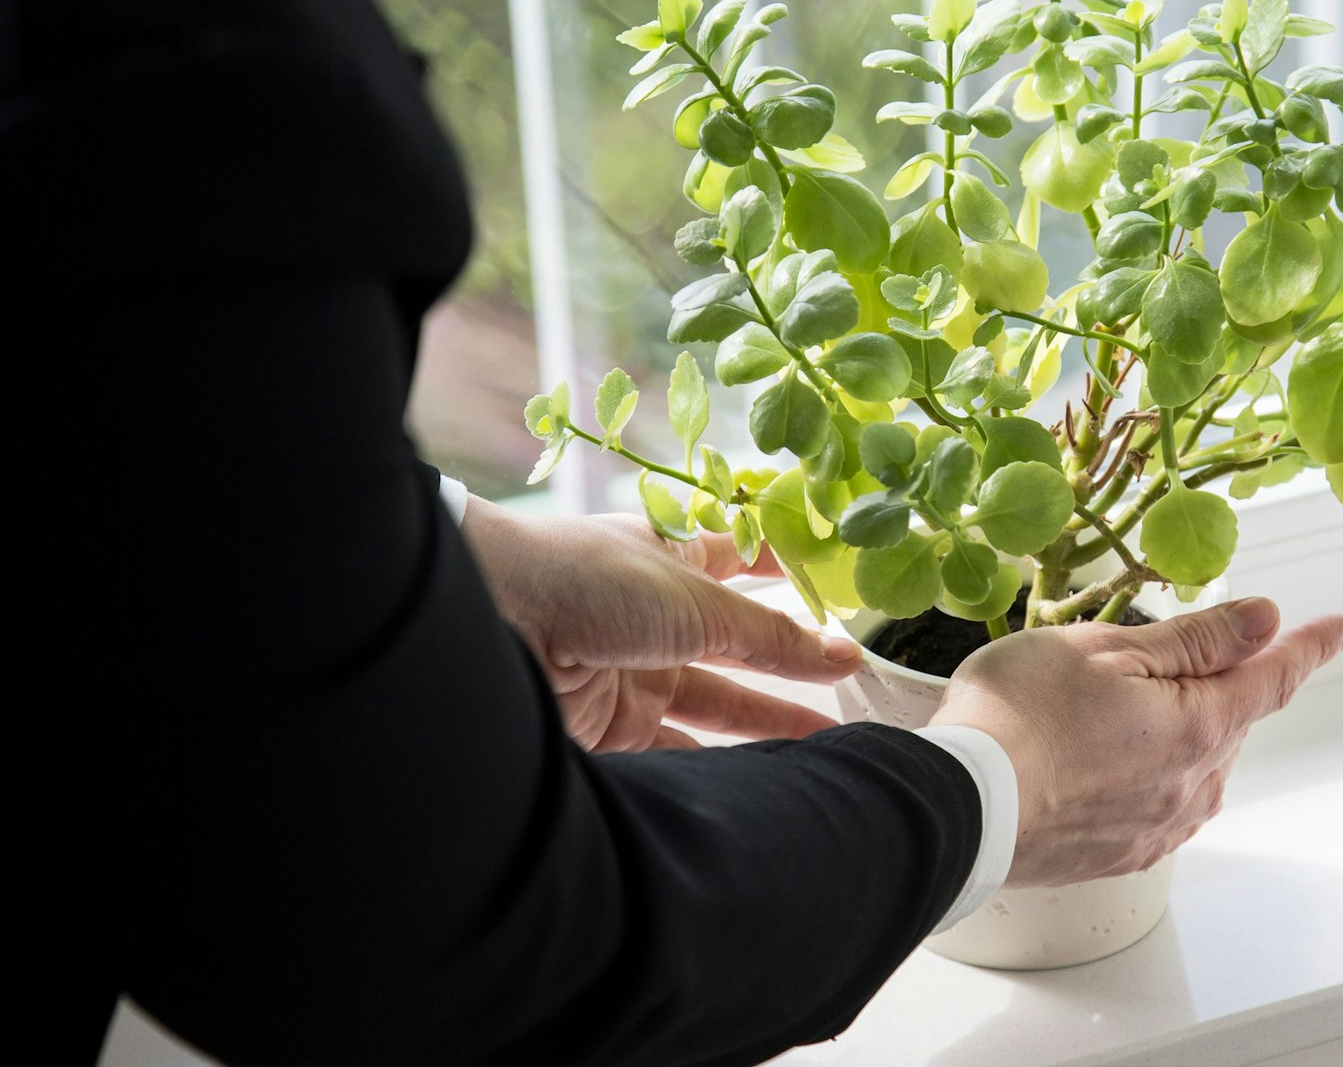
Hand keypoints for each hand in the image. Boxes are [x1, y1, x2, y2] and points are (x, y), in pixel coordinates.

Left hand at [461, 499, 861, 751]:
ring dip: (767, 726)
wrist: (484, 623)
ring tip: (830, 749)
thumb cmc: (586, 580)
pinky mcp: (608, 729)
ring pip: (712, 705)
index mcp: (670, 561)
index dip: (784, 572)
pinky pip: (675, 752)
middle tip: (858, 693)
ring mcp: (631, 673)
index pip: (739, 561)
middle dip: (792, 671)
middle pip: (736, 647)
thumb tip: (843, 653)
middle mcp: (653, 616)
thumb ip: (768, 635)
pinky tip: (761, 781)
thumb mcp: (694, 599)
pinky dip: (715, 767)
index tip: (836, 588)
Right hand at [928, 598, 1342, 885]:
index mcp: (1198, 725)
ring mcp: (1157, 826)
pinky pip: (1161, 803)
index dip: (1310, 645)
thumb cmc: (1017, 719)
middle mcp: (1192, 785)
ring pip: (1197, 764)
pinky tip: (1102, 760)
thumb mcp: (1105, 650)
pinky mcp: (1121, 853)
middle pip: (1229, 719)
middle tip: (1147, 658)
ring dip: (1177, 730)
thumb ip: (1193, 639)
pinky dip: (1149, 772)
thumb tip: (1264, 621)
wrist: (959, 810)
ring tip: (1108, 708)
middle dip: (1211, 683)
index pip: (1274, 676)